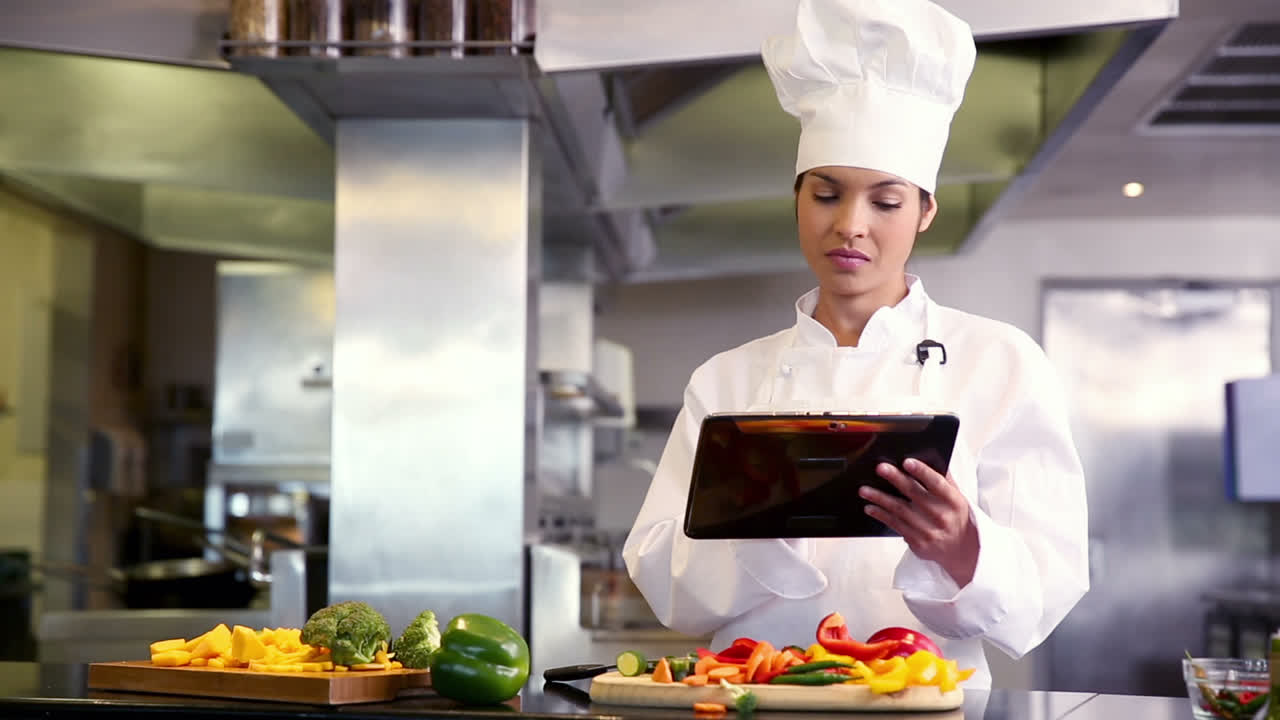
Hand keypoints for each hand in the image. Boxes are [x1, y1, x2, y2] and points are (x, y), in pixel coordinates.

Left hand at [859, 458, 979, 586]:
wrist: (961, 550)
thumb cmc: (955, 517)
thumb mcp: (957, 497)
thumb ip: (944, 479)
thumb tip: (929, 457)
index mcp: (954, 501)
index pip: (937, 484)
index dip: (922, 472)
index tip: (907, 462)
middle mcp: (941, 516)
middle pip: (915, 494)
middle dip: (896, 479)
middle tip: (880, 468)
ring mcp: (929, 531)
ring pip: (900, 511)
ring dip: (880, 498)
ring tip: (864, 490)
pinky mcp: (918, 542)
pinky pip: (895, 525)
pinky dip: (881, 515)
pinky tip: (870, 507)